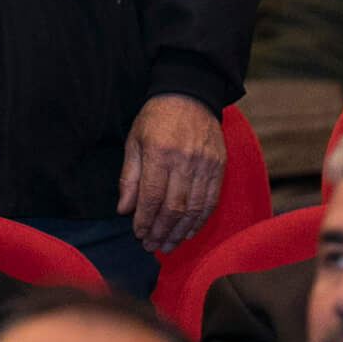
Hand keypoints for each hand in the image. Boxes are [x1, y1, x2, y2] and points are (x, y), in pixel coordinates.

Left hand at [117, 94, 224, 253]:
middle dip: (161, 232)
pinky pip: (210, 201)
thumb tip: (124, 209)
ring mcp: (205, 164)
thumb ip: (129, 176)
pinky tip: (188, 231)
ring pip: (193, 209)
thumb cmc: (156, 118)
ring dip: (180, 231)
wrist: (190, 95)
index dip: (145, 221)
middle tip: (152, 246)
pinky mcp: (219, 167)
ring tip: (168, 245)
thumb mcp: (134, 140)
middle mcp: (184, 160)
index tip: (139, 235)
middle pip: (173, 207)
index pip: (151, 197)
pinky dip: (199, 220)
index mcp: (159, 153)